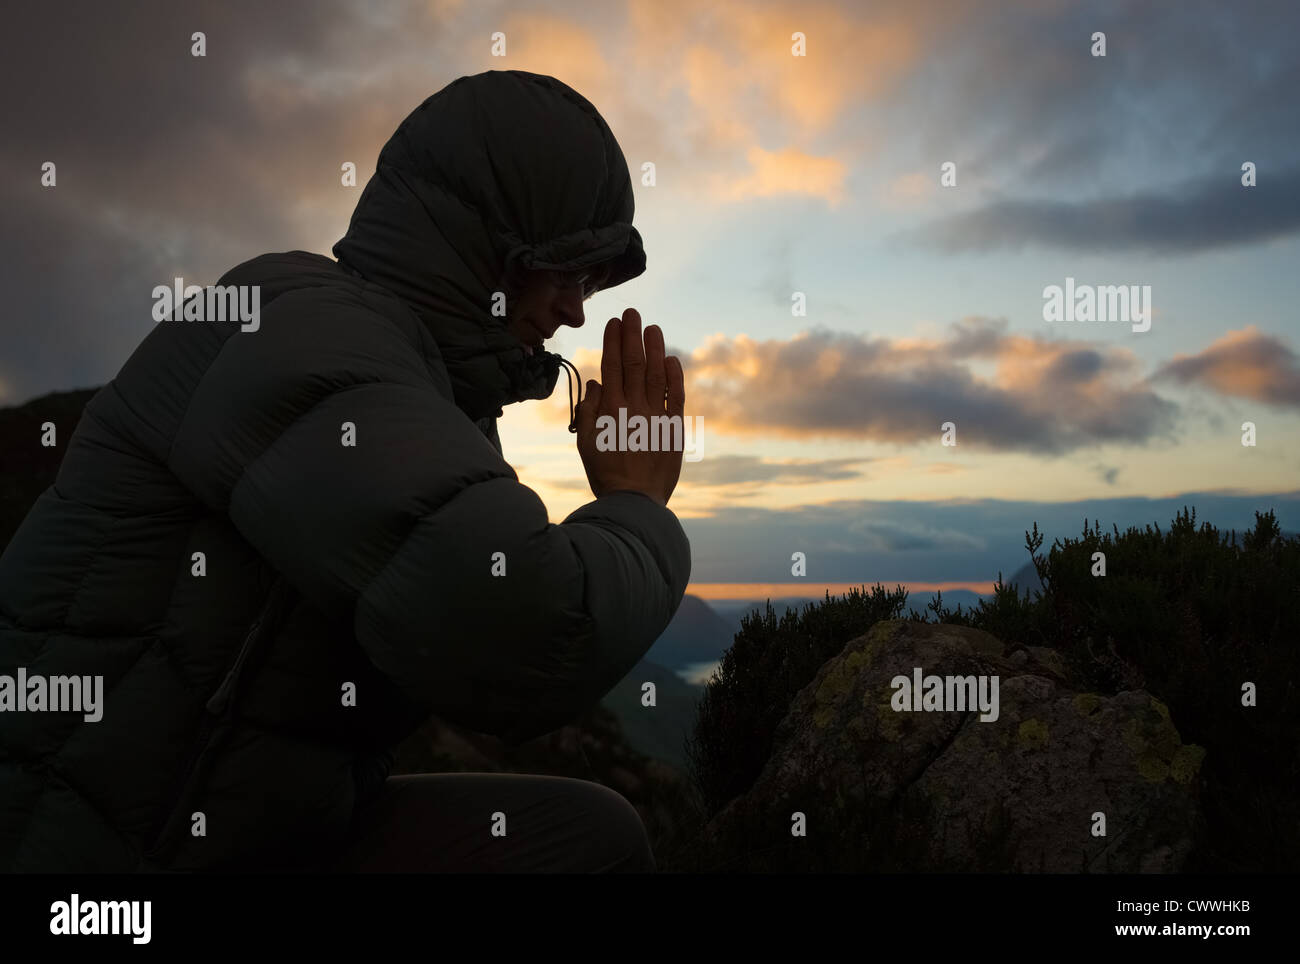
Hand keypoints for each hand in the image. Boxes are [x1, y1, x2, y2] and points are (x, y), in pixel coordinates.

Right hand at [575, 309, 684, 506]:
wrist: (634, 502)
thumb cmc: (606, 473)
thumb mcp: (585, 443)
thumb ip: (589, 410)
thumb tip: (597, 382)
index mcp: (609, 410)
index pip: (611, 366)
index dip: (612, 341)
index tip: (613, 322)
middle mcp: (633, 408)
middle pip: (633, 363)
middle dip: (632, 335)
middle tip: (632, 313)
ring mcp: (655, 417)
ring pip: (656, 374)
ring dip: (655, 348)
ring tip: (652, 327)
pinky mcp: (674, 429)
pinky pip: (675, 396)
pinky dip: (674, 376)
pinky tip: (671, 359)